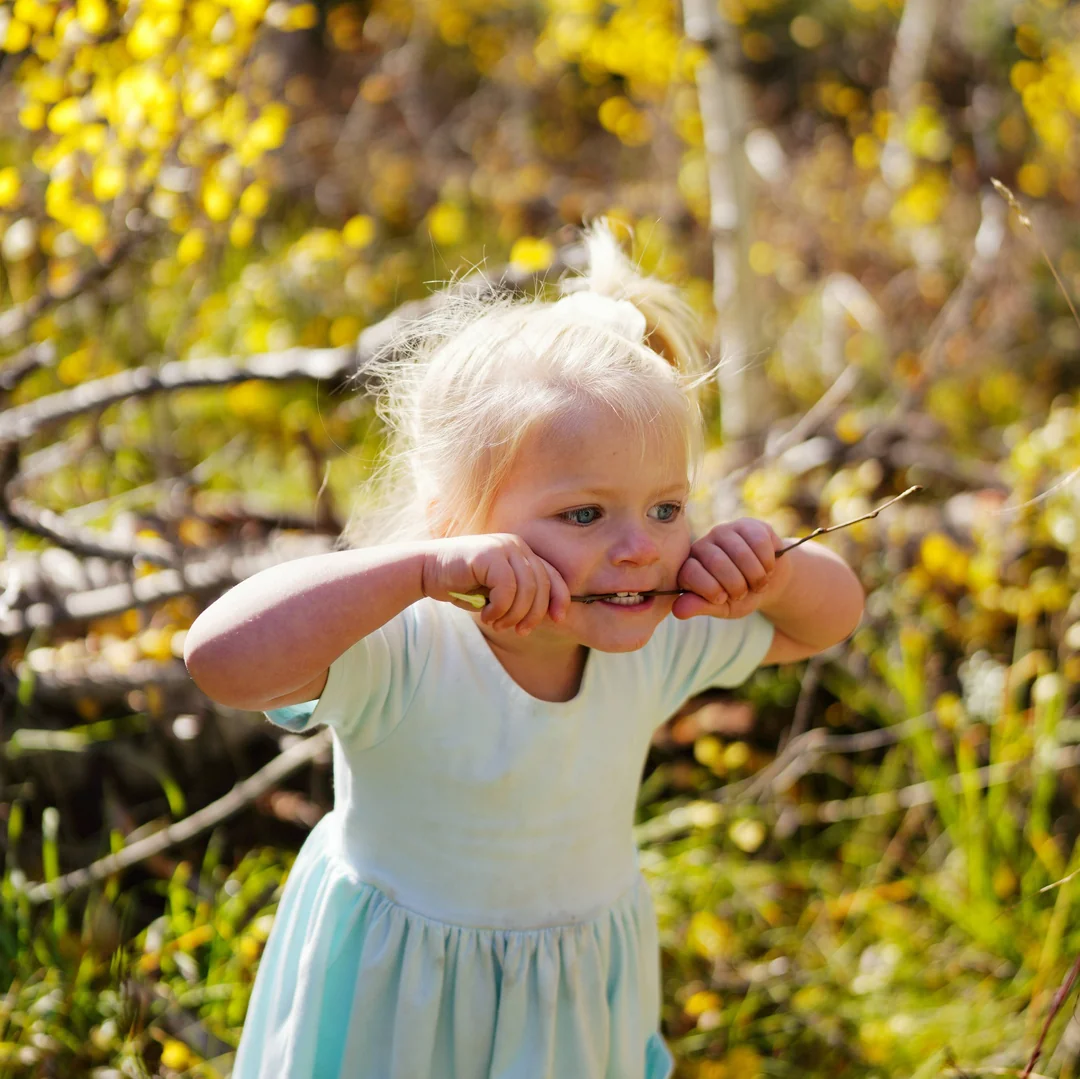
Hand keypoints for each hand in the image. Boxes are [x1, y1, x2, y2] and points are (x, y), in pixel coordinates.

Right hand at [421, 533, 571, 634]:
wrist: (426, 572)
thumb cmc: (462, 585)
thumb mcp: (497, 593)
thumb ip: (520, 596)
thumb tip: (549, 614)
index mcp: (521, 552)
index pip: (552, 575)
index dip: (560, 598)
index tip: (558, 620)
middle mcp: (516, 545)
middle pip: (541, 585)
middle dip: (533, 614)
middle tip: (517, 631)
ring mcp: (503, 547)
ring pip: (526, 589)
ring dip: (513, 614)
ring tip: (496, 624)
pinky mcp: (489, 554)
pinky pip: (507, 589)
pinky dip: (498, 608)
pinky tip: (485, 615)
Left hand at [671, 518, 791, 619]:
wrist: (768, 583)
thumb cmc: (739, 597)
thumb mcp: (720, 607)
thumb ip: (700, 607)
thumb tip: (679, 610)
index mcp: (689, 567)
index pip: (690, 573)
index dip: (710, 591)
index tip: (723, 599)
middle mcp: (703, 545)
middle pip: (717, 562)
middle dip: (737, 586)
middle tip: (743, 593)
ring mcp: (724, 532)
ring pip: (741, 553)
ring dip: (756, 576)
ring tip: (757, 583)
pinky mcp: (747, 525)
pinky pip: (759, 542)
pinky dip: (767, 563)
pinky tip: (766, 568)